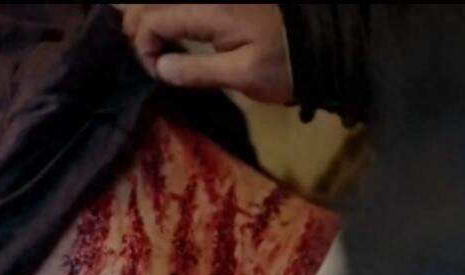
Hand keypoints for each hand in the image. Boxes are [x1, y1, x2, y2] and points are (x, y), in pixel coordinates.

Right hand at [121, 4, 292, 103]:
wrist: (326, 41)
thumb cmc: (286, 63)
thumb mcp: (244, 76)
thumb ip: (197, 71)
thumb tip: (159, 68)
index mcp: (210, 11)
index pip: (152, 20)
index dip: (143, 48)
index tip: (155, 72)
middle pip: (150, 2)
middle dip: (138, 27)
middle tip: (146, 57)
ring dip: (149, 14)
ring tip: (152, 41)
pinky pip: (181, 1)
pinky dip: (167, 11)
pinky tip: (170, 28)